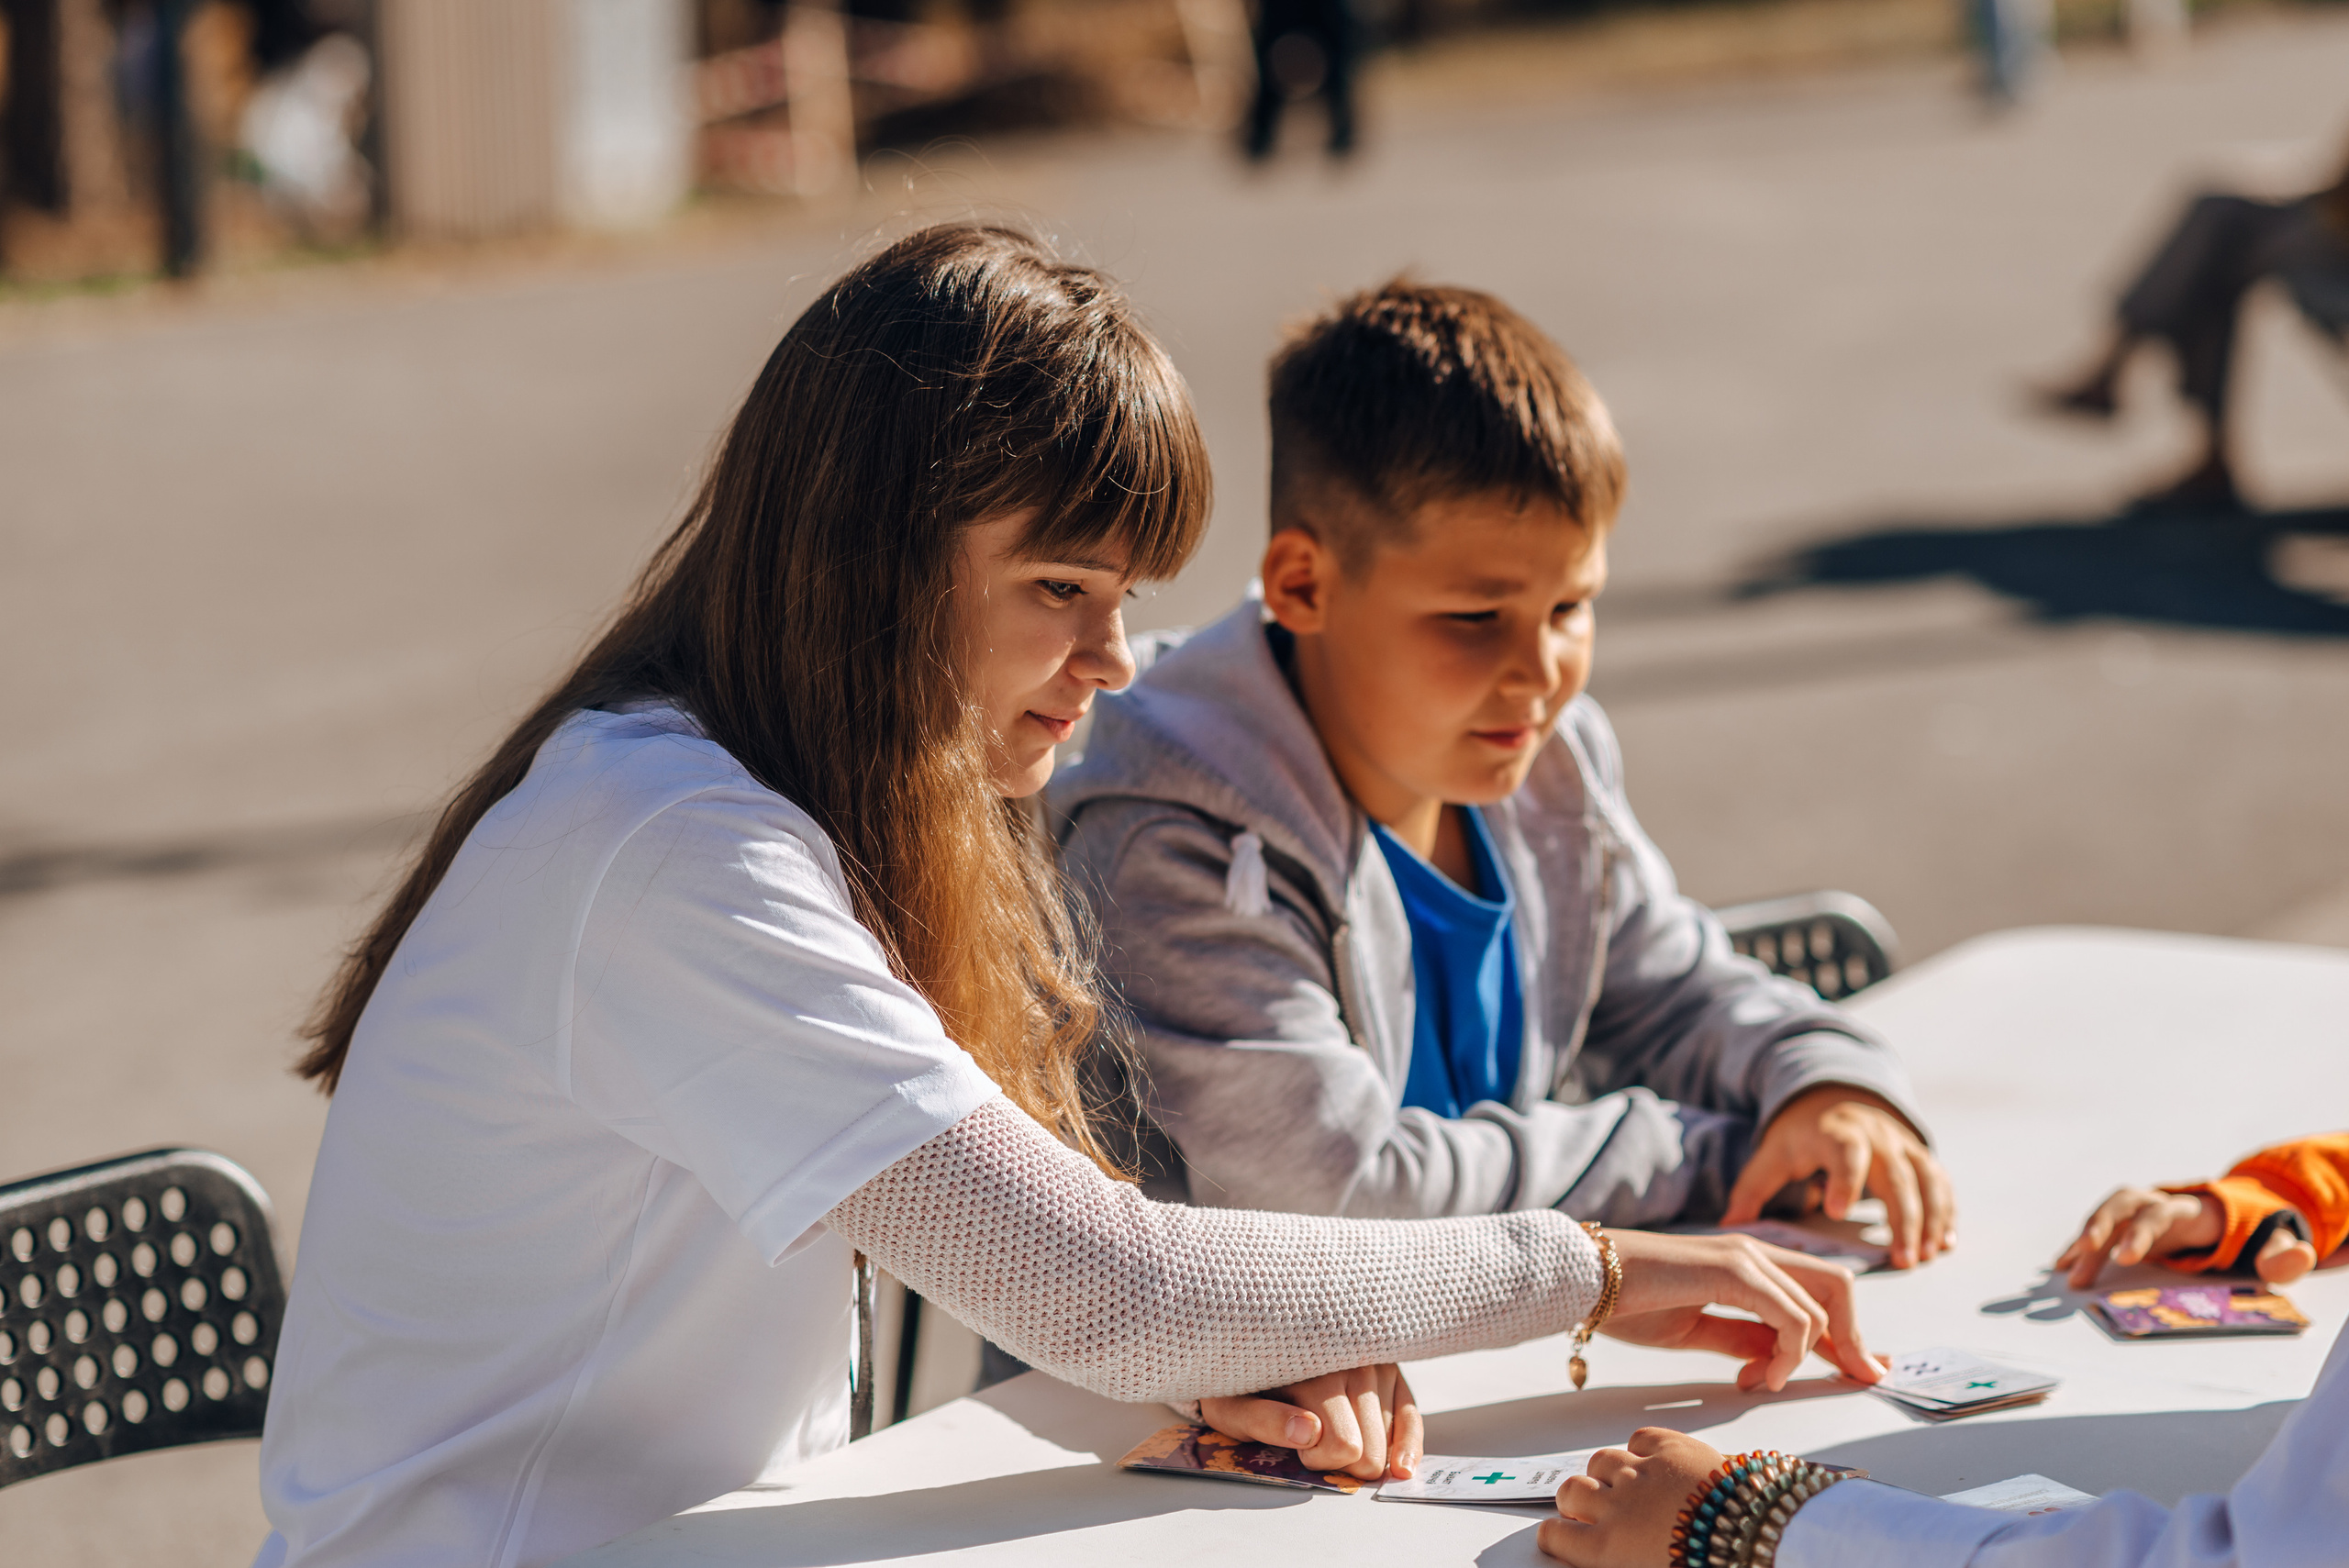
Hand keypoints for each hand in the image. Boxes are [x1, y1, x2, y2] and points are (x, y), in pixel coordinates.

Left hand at [1196, 1363, 1421, 1480]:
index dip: (1320, 1461)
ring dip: (1365, 1449)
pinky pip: (1411, 1415)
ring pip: (1389, 1438)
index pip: (1344, 1445)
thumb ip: (1264, 1421)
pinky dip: (1408, 1445)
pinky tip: (1401, 1468)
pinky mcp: (1391, 1369)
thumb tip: (1309, 1433)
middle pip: (1370, 1451)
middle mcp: (1353, 1360)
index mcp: (1315, 1368)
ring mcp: (1376, 1363)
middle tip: (1315, 1446)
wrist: (1247, 1343)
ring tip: (1332, 1430)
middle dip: (1344, 1463)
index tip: (1298, 1448)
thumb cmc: (1240, 1384)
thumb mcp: (1232, 1406)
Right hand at [1539, 1428, 1725, 1566]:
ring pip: (1601, 1461)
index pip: (1558, 1536)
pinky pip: (1639, 1439)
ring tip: (1623, 1484)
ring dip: (1606, 1474)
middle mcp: (1618, 1508)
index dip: (1555, 1535)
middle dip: (1575, 1500)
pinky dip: (1640, 1448)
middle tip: (1588, 1508)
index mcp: (1611, 1549)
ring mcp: (1643, 1473)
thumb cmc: (1716, 1563)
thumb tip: (1618, 1555)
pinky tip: (1651, 1461)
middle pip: (1571, 1492)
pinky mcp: (1672, 1448)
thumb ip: (1625, 1559)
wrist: (1763, 1534)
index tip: (1558, 1534)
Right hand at [1601, 1228, 1883, 1391]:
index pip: (1818, 1290)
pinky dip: (1788, 1353)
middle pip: (1838, 1288)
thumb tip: (1777, 1359)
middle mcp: (1755, 1252)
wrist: (1582, 1277)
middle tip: (1857, 1378)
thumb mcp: (1695, 1329)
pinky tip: (1763, 1376)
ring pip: (1820, 1307)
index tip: (1858, 1368)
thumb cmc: (1626, 1300)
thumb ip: (1741, 1338)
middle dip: (1854, 1339)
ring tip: (1767, 1383)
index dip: (1847, 1332)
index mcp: (1746, 1263)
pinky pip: (1791, 1318)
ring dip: (1806, 1356)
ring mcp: (1747, 1257)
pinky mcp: (1734, 1269)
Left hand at [1724, 1085, 1955, 1269]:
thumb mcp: (1773, 1153)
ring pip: (1927, 1180)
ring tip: (1925, 1256)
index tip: (1837, 1212)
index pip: (1845, 1153)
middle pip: (1896, 1175)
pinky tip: (1945, 1243)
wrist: (1836, 1096)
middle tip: (1901, 1260)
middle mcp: (1876, 1136)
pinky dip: (1947, 1212)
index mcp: (1836, 1133)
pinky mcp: (1920, 1156)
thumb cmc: (1801, 1135)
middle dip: (1901, 1218)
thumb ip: (1753, 1188)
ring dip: (1930, 1219)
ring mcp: (1903, 1145)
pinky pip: (1941, 1183)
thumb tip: (1729, 1226)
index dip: (1844, 1180)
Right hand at [2055, 1186, 2318, 1287]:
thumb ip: (2283, 1254)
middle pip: (2123, 1206)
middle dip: (2101, 1227)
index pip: (2160, 1213)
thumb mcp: (2270, 1246)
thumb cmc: (2245, 1238)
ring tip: (2066, 1268)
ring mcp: (2138, 1210)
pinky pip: (2096, 1230)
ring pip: (2103, 1216)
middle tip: (2083, 1255)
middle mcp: (2156, 1201)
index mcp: (2188, 1209)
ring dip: (2083, 1240)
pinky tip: (2063, 1264)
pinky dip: (2078, 1245)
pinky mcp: (2124, 1224)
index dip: (2141, 1233)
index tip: (2125, 1258)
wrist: (2223, 1217)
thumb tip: (2302, 1255)